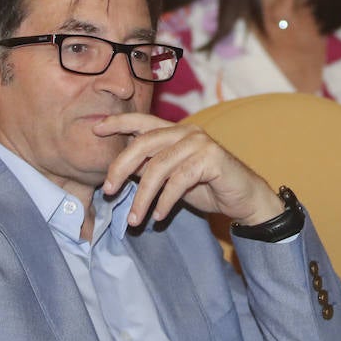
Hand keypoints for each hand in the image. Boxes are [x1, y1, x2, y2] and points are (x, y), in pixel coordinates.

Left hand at [96, 113, 283, 227]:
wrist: (244, 199)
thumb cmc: (207, 187)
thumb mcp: (171, 177)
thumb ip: (149, 169)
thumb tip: (120, 170)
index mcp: (176, 131)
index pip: (142, 121)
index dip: (118, 123)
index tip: (95, 130)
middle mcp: (187, 132)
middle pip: (144, 143)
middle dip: (121, 167)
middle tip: (108, 191)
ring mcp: (200, 143)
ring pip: (159, 167)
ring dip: (143, 196)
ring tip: (134, 219)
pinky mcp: (212, 159)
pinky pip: (179, 181)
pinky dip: (165, 201)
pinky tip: (159, 216)